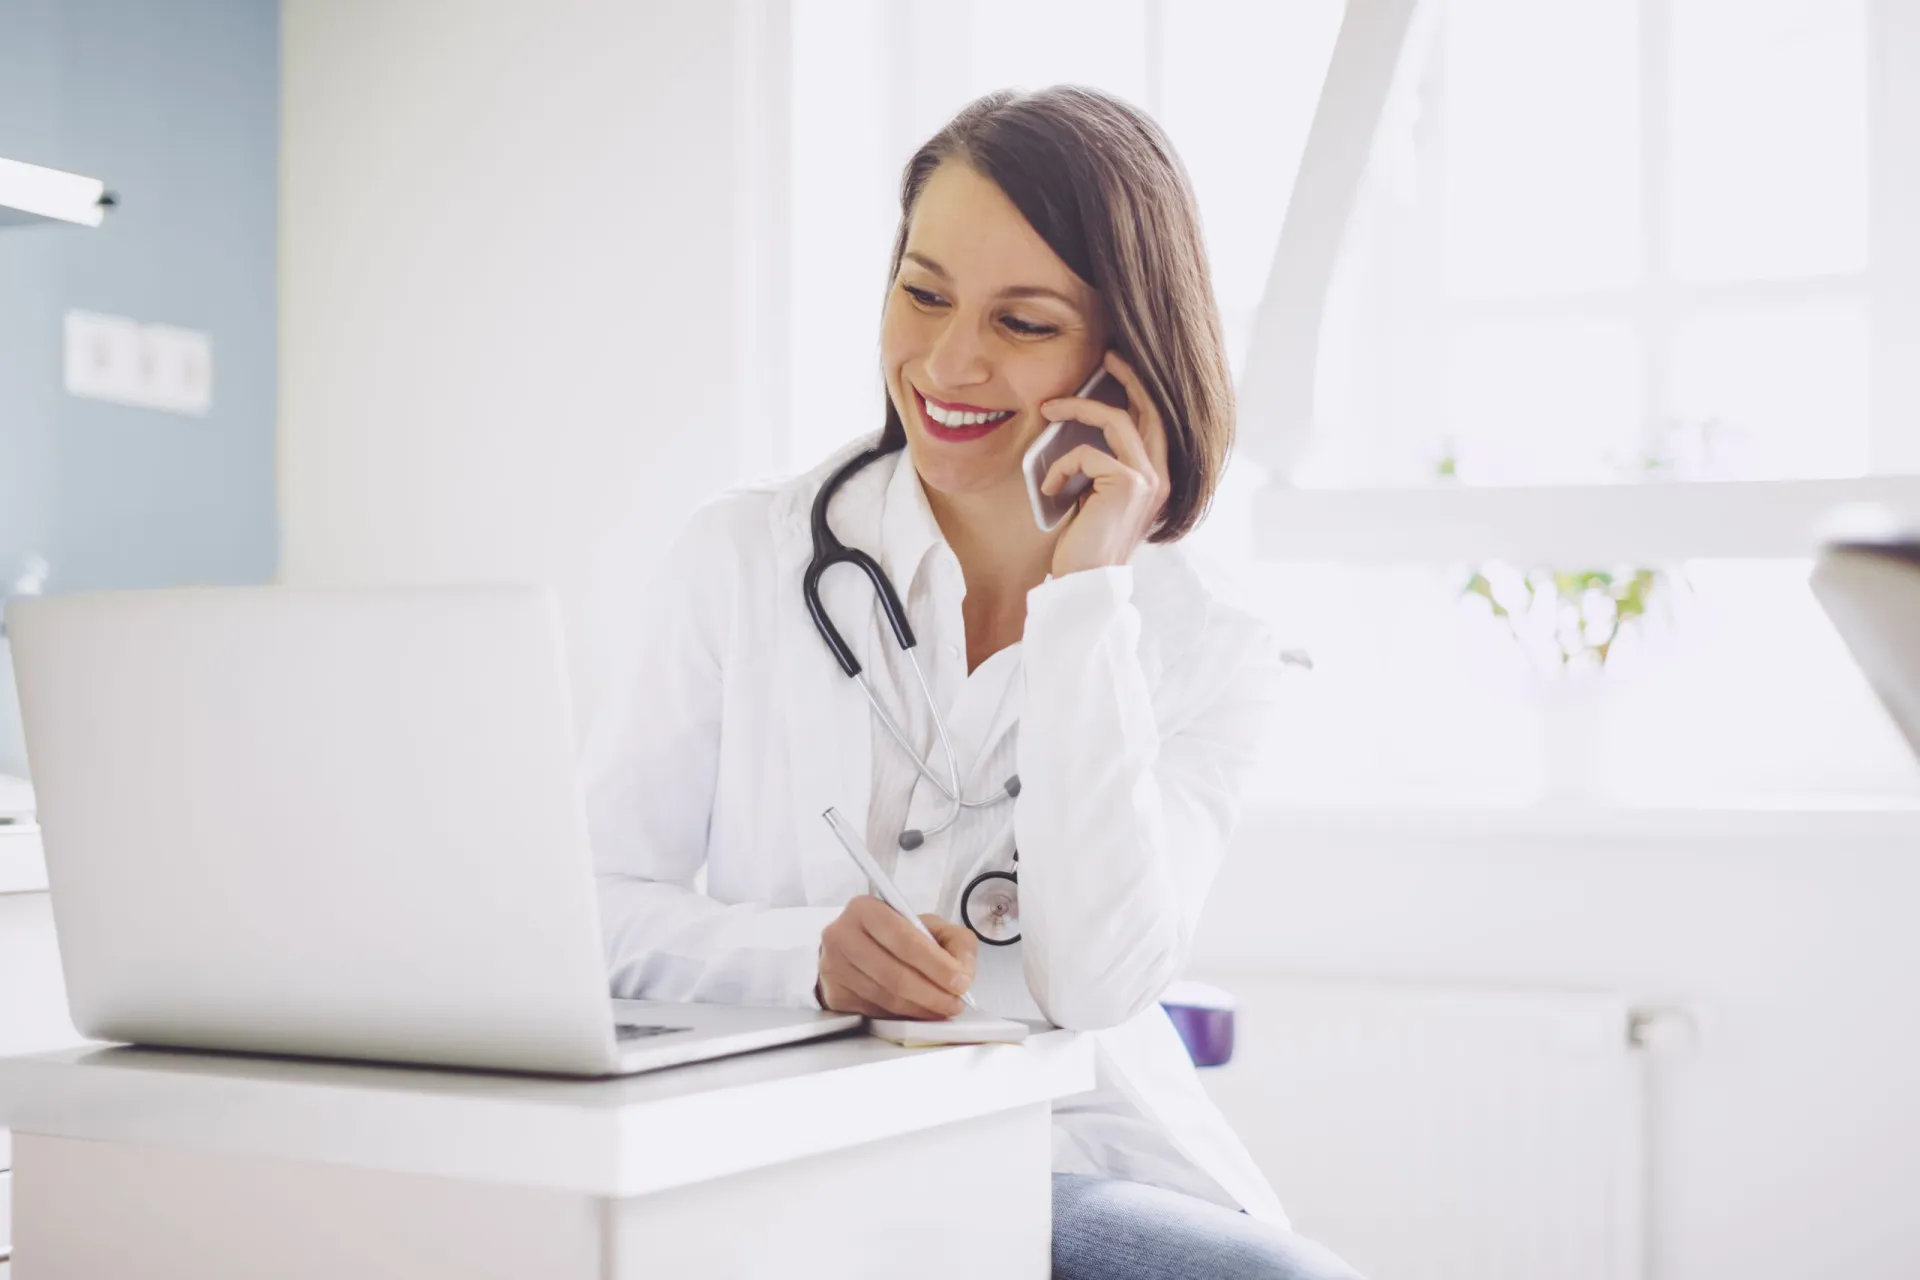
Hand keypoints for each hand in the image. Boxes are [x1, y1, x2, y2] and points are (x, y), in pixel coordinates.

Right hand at [816, 896, 978, 1018]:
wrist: (853, 947)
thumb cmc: (893, 935)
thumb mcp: (929, 926)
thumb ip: (955, 942)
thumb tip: (962, 972)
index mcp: (866, 909)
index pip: (904, 940)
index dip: (936, 964)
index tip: (960, 981)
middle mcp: (842, 936)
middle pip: (894, 974)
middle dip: (932, 993)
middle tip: (955, 1002)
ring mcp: (834, 967)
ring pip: (886, 997)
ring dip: (920, 1008)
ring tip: (941, 1008)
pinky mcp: (834, 994)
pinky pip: (875, 1012)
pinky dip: (902, 1015)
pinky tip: (917, 1010)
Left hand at [1040, 350, 1171, 577]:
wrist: (1085, 584)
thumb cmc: (1084, 545)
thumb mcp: (1095, 497)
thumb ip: (1101, 466)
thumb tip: (1080, 428)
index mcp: (1156, 479)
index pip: (1155, 421)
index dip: (1138, 389)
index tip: (1114, 367)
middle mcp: (1160, 477)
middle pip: (1150, 407)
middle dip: (1126, 376)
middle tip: (1105, 355)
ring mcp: (1148, 480)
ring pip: (1116, 420)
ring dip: (1077, 408)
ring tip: (1048, 410)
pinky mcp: (1128, 485)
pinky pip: (1088, 453)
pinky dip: (1061, 466)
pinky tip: (1051, 488)